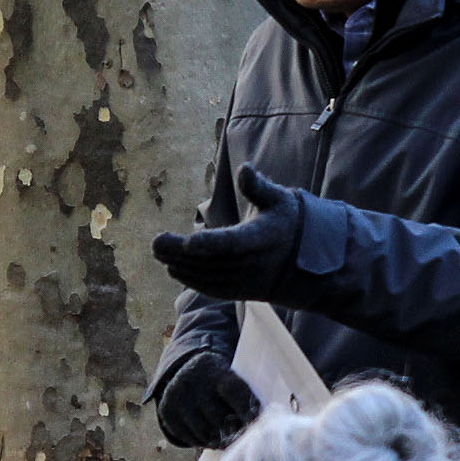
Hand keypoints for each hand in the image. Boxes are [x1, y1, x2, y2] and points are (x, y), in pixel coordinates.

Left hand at [152, 162, 307, 300]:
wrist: (303, 263)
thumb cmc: (285, 223)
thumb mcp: (278, 200)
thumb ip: (258, 187)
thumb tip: (244, 169)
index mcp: (261, 239)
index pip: (233, 243)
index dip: (211, 243)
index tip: (189, 242)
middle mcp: (252, 264)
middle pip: (212, 261)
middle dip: (181, 254)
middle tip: (156, 243)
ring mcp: (245, 281)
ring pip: (208, 276)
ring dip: (181, 266)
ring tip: (158, 251)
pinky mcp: (239, 291)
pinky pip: (212, 288)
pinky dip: (191, 279)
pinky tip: (173, 268)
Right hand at [154, 351, 260, 450]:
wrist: (185, 370)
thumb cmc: (220, 382)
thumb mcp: (230, 378)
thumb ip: (243, 397)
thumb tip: (264, 425)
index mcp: (216, 371)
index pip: (235, 392)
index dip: (248, 411)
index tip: (259, 426)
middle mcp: (194, 383)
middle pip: (219, 418)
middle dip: (235, 432)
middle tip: (245, 440)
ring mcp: (178, 398)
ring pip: (205, 433)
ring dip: (220, 441)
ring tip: (230, 441)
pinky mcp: (168, 413)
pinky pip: (190, 438)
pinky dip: (204, 442)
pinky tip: (212, 438)